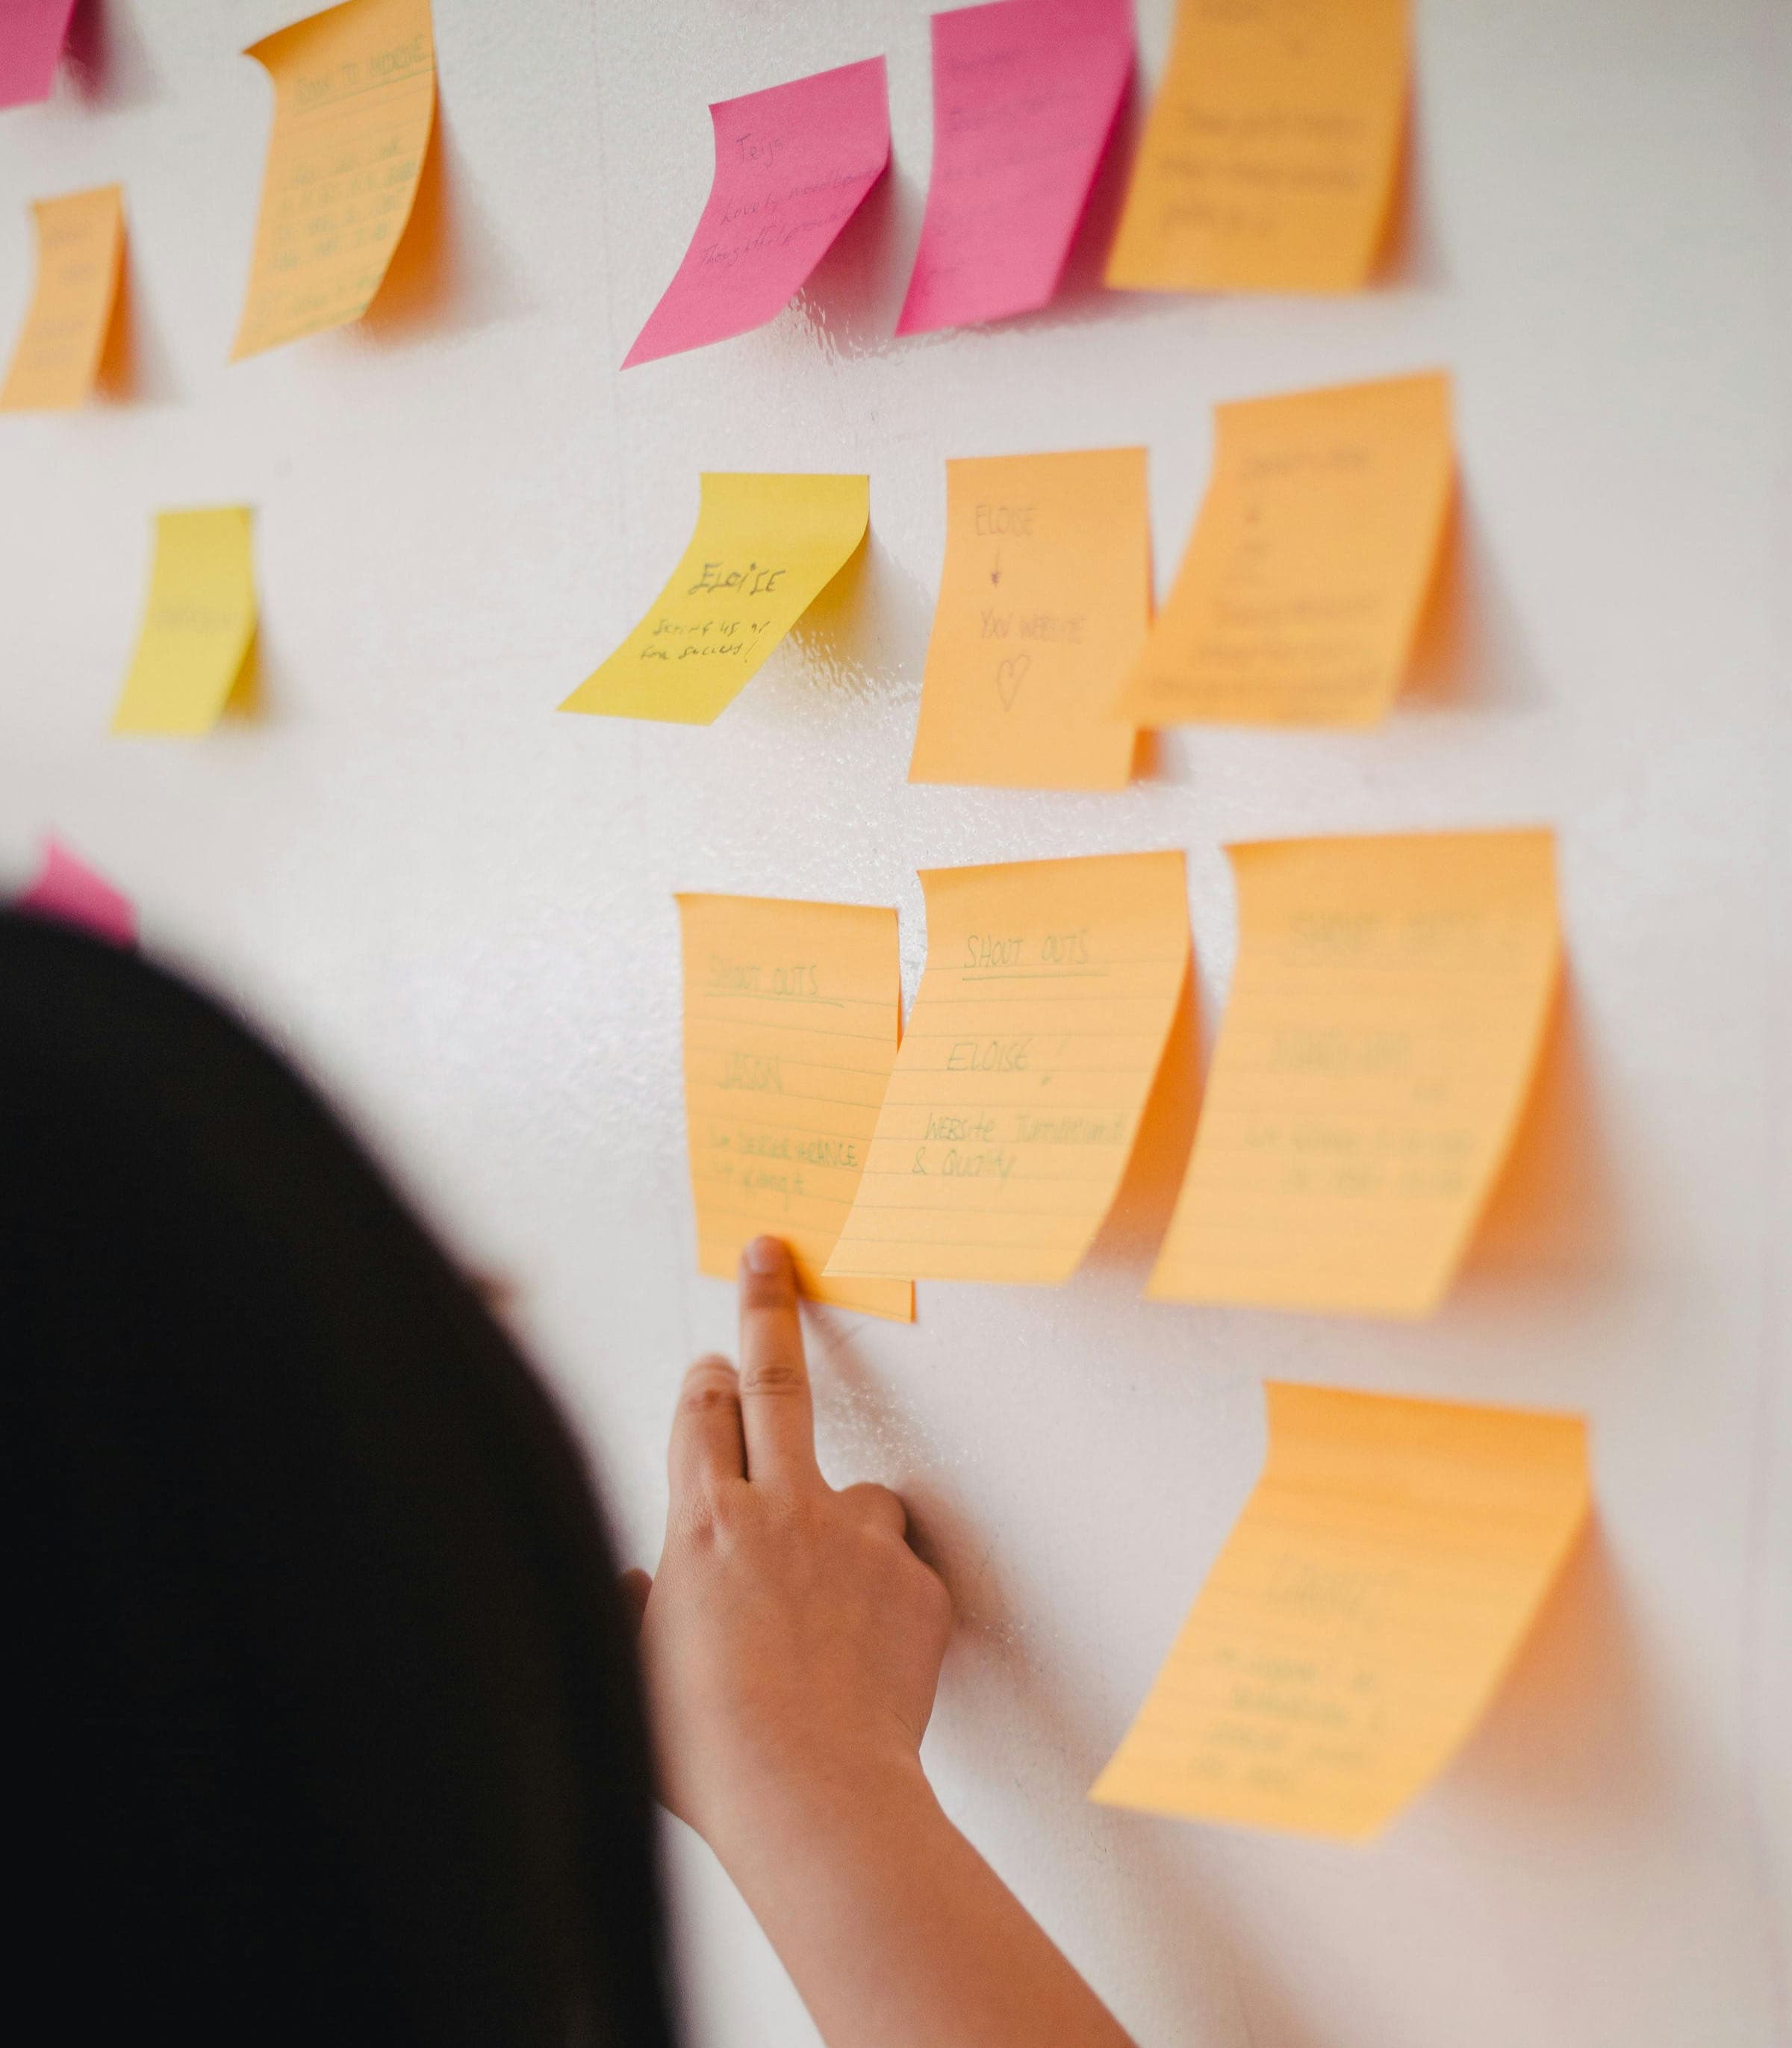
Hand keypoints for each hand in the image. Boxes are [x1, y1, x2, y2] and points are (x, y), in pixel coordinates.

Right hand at [631, 1236, 951, 1856]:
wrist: (811, 1797)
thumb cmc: (708, 1753)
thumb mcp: (634, 1674)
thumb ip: (638, 1610)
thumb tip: (640, 1585)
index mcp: (702, 1525)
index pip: (697, 1416)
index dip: (701, 1382)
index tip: (708, 1361)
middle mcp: (781, 1510)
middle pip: (774, 1382)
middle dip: (767, 1309)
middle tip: (773, 1254)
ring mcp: (856, 1540)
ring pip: (860, 1493)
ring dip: (846, 1521)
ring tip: (834, 1597)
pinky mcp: (916, 1582)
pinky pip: (901, 1572)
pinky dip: (886, 1600)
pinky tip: (869, 1659)